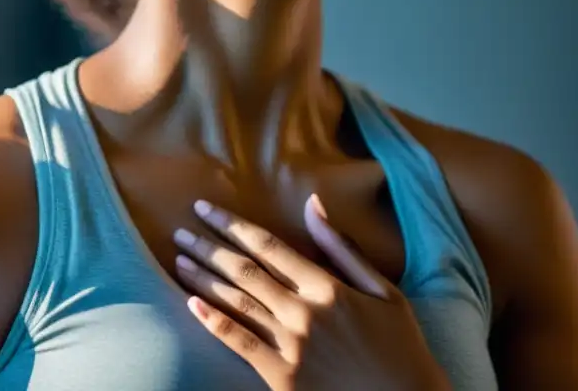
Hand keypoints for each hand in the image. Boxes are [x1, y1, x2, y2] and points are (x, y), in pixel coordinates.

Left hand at [173, 195, 450, 390]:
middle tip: (181, 229)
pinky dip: (213, 322)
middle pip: (245, 271)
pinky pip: (239, 344)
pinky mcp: (281, 377)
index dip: (233, 225)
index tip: (206, 209)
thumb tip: (314, 204)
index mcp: (327, 286)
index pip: (269, 246)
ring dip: (203, 278)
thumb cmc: (398, 345)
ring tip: (179, 258)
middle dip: (209, 246)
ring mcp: (291, 346)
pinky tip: (191, 304)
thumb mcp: (382, 290)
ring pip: (237, 302)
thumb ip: (343, 248)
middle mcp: (304, 312)